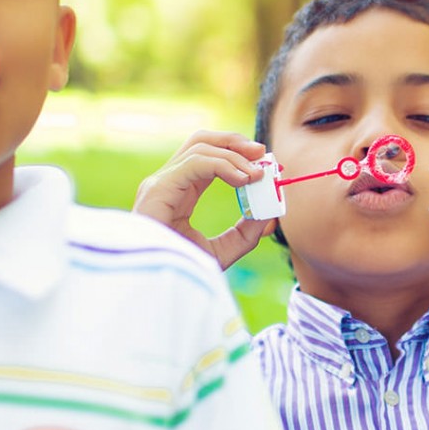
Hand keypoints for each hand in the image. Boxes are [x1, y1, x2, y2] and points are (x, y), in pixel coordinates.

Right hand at [133, 130, 275, 269]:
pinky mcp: (158, 189)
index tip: (264, 163)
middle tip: (263, 153)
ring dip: (234, 156)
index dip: (236, 152)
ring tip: (256, 175)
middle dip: (234, 141)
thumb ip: (245, 233)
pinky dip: (223, 165)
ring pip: (200, 147)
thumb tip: (270, 217)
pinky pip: (196, 163)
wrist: (159, 288)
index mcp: (179, 192)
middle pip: (200, 141)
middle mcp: (167, 183)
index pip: (207, 156)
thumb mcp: (222, 251)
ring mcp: (159, 184)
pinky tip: (243, 180)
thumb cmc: (182, 272)